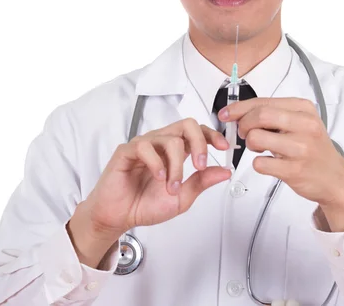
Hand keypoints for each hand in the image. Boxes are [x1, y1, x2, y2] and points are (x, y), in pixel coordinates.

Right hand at [79, 118, 231, 237]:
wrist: (119, 217)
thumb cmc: (144, 205)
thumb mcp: (182, 198)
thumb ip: (202, 182)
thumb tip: (225, 172)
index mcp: (175, 151)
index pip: (197, 131)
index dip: (212, 135)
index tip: (224, 147)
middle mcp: (161, 144)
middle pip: (187, 125)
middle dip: (200, 143)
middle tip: (201, 165)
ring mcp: (144, 145)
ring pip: (170, 139)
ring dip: (177, 166)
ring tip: (172, 186)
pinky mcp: (127, 151)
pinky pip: (145, 146)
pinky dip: (156, 163)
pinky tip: (158, 177)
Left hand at [218, 97, 343, 222]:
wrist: (334, 178)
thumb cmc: (312, 148)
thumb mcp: (300, 123)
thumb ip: (274, 114)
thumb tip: (239, 112)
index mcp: (304, 109)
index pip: (263, 102)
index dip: (239, 108)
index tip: (226, 114)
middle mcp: (305, 125)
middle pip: (259, 115)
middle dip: (243, 124)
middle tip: (243, 133)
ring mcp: (301, 148)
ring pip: (256, 138)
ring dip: (250, 145)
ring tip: (260, 148)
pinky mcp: (295, 170)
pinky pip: (260, 163)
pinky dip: (258, 163)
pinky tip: (269, 163)